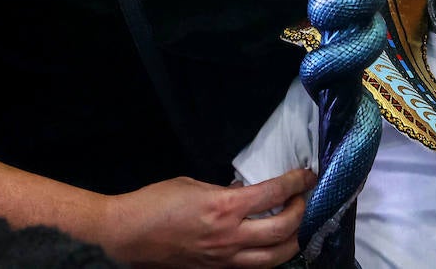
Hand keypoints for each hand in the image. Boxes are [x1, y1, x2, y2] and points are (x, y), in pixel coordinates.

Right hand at [109, 168, 315, 267]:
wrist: (128, 234)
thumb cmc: (156, 202)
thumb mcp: (194, 185)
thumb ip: (224, 191)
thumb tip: (245, 193)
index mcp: (225, 206)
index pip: (275, 194)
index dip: (297, 182)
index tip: (308, 174)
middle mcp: (230, 235)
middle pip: (284, 229)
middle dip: (302, 211)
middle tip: (302, 198)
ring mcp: (225, 258)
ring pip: (275, 257)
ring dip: (293, 239)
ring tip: (296, 224)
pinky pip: (252, 266)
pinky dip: (269, 255)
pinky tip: (271, 243)